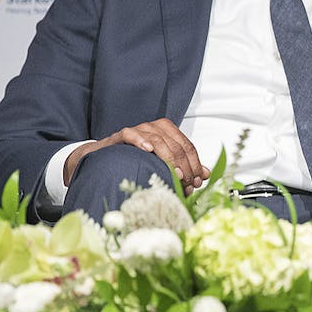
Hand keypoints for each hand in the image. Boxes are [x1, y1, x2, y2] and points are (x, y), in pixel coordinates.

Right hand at [64, 119, 208, 193]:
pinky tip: (148, 150)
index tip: (197, 181)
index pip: (188, 147)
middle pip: (176, 145)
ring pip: (158, 140)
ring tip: (175, 173)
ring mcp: (138, 130)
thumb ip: (184, 167)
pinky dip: (140, 141)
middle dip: (184, 166)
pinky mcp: (120, 135)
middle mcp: (155, 128)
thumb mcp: (164, 164)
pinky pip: (131, 134)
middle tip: (186, 183)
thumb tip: (205, 174)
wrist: (106, 157)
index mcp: (168, 132)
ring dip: (169, 159)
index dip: (195, 164)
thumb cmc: (137, 160)